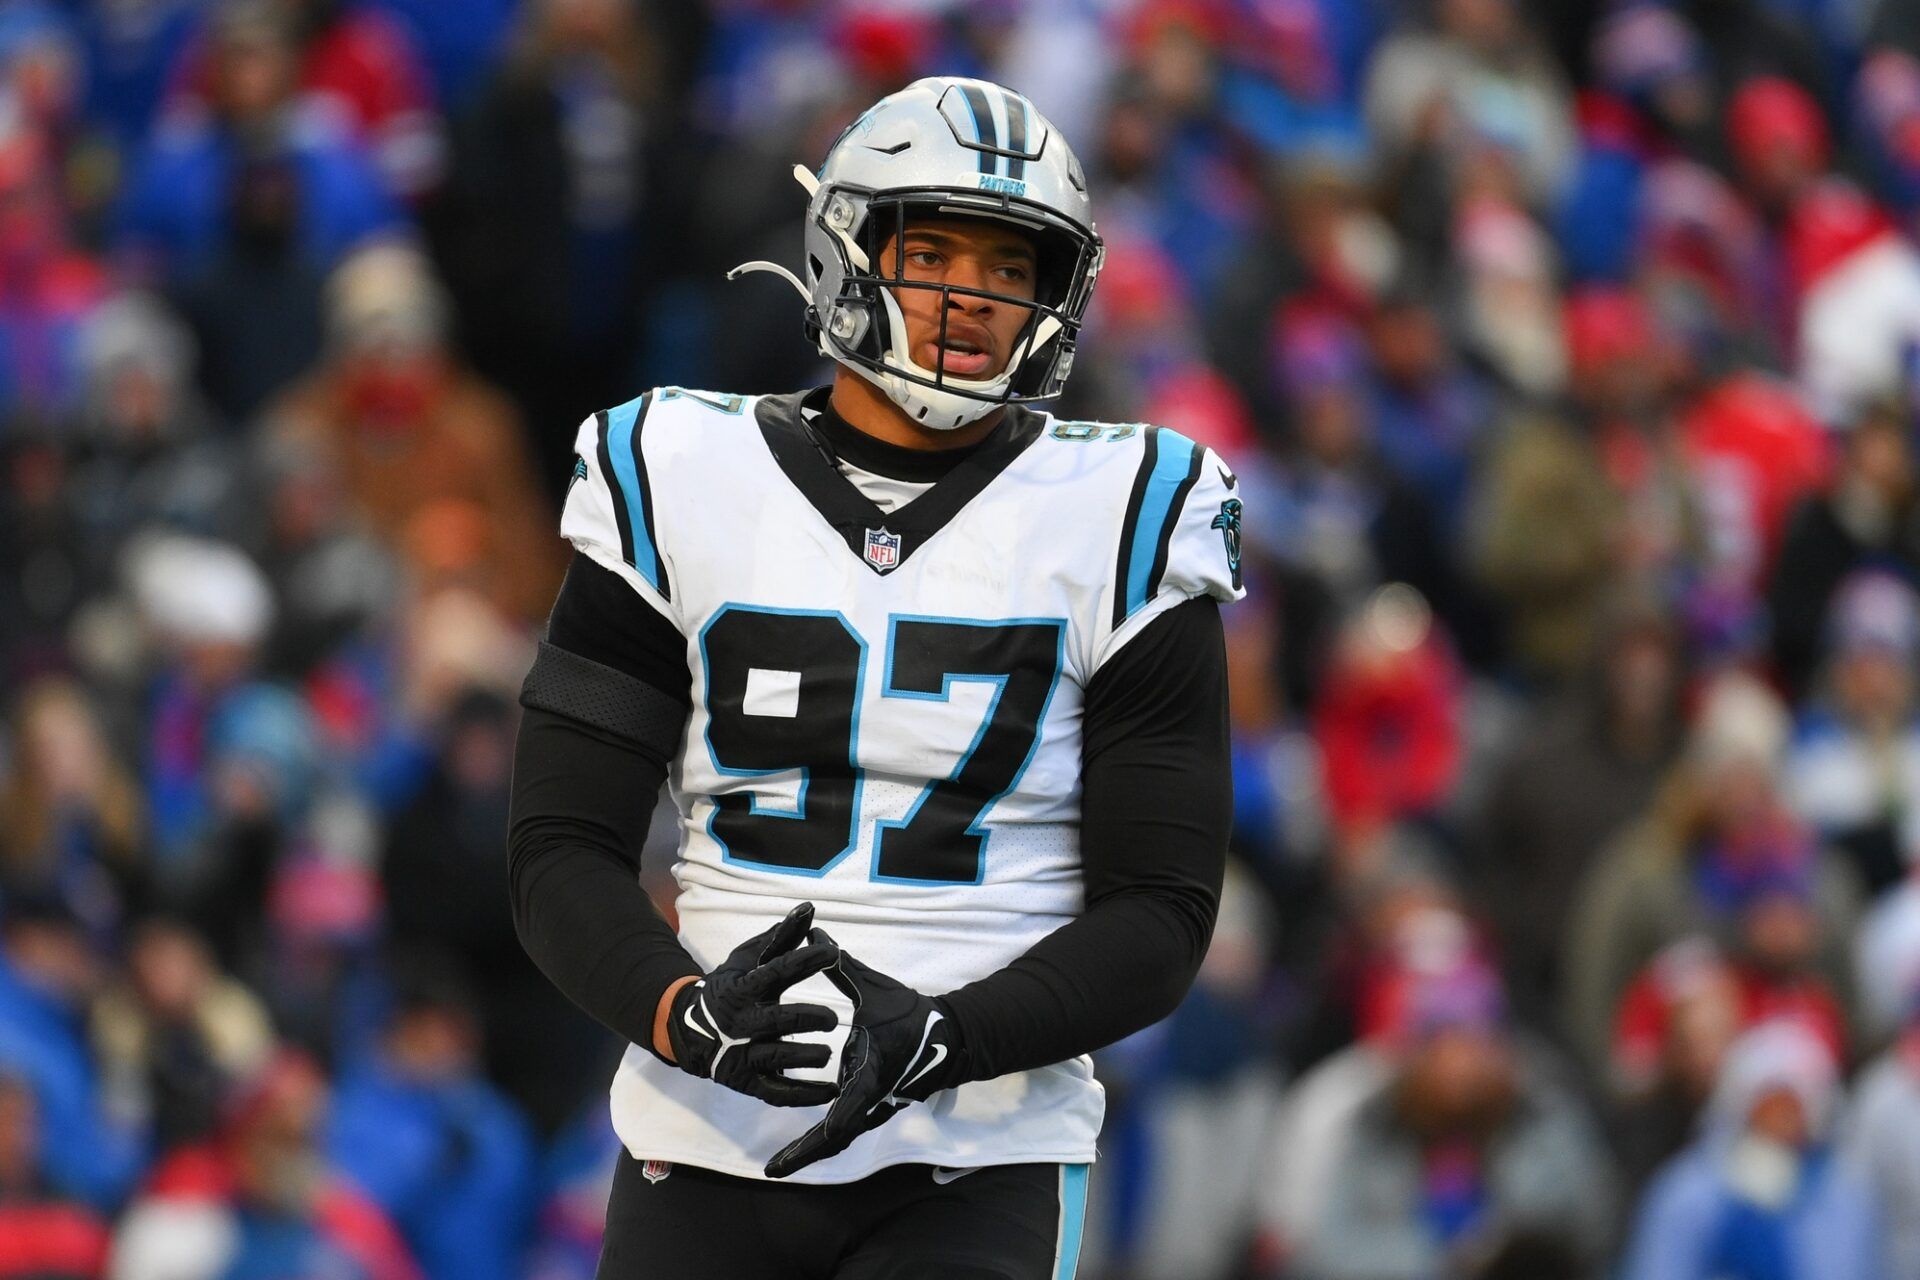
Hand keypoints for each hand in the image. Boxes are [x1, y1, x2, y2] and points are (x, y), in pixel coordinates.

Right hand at [666, 903, 840, 1106]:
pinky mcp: (748, 1082)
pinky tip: (830, 1092)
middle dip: (805, 1019)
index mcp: (744, 988)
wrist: (692, 1030)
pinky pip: (777, 1092)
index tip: (832, 953)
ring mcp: (743, 1054)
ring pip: (774, 1059)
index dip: (803, 961)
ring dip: (804, 1058)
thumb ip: (781, 937)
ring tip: (827, 1054)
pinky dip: (803, 1095)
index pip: (775, 972)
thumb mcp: (749, 959)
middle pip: (776, 1021)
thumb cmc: (733, 986)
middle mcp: (743, 1022)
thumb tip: (809, 909)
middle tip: (832, 1018)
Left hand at [764, 936, 962, 1177]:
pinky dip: (824, 1140)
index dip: (831, 1122)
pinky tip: (805, 1146)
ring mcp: (874, 1106)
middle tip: (773, 1170)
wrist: (946, 1036)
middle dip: (805, 1153)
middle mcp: (872, 1097)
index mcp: (872, 1071)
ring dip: (811, 1151)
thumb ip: (842, 967)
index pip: (852, 1104)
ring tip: (779, 1166)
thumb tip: (814, 936)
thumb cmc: (909, 1014)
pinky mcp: (874, 1107)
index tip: (815, 1134)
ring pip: (840, 1138)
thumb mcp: (874, 989)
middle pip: (837, 1136)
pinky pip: (846, 1129)